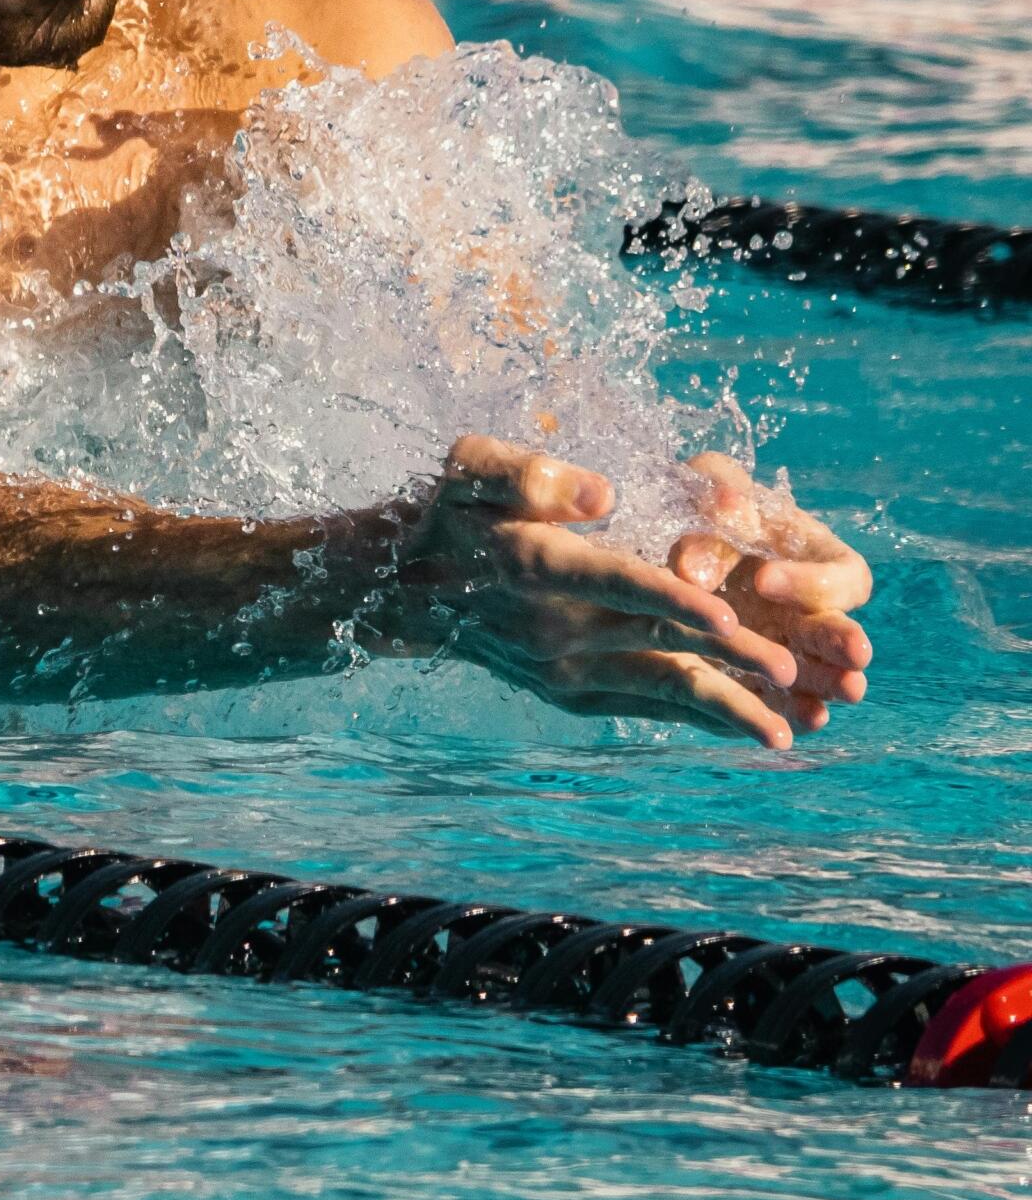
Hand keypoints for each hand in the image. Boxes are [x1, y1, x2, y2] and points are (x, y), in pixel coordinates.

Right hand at [372, 434, 813, 747]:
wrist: (405, 586)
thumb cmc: (452, 512)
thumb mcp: (470, 469)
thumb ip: (531, 473)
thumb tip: (602, 492)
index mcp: (536, 565)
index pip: (615, 582)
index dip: (671, 599)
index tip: (727, 615)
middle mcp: (550, 627)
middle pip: (653, 643)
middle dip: (727, 661)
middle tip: (792, 673)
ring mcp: (559, 669)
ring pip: (656, 689)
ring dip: (723, 709)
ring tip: (784, 730)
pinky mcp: (566, 693)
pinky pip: (642, 706)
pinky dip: (695, 717)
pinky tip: (746, 723)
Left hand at [665, 451, 871, 737]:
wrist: (656, 543)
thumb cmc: (695, 504)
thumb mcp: (705, 485)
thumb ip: (718, 492)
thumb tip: (723, 521)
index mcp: (812, 557)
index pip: (839, 572)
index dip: (810, 579)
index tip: (763, 581)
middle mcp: (807, 608)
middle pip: (839, 631)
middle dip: (844, 645)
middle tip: (854, 657)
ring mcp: (782, 647)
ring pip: (814, 676)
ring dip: (820, 692)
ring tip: (821, 711)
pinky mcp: (751, 678)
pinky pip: (771, 701)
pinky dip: (773, 714)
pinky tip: (776, 731)